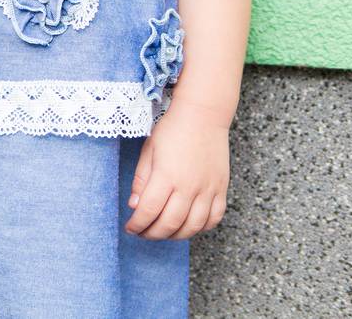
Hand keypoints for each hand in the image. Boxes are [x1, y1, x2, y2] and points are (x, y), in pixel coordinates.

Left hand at [123, 101, 229, 238]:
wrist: (203, 115)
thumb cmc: (172, 129)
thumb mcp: (149, 150)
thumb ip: (141, 180)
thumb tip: (135, 206)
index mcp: (166, 176)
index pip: (149, 211)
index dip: (138, 224)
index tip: (130, 228)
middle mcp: (189, 186)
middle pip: (170, 223)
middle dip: (153, 234)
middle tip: (143, 233)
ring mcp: (208, 189)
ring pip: (193, 226)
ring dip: (176, 235)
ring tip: (163, 232)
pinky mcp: (221, 188)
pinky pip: (214, 218)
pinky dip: (201, 228)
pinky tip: (189, 226)